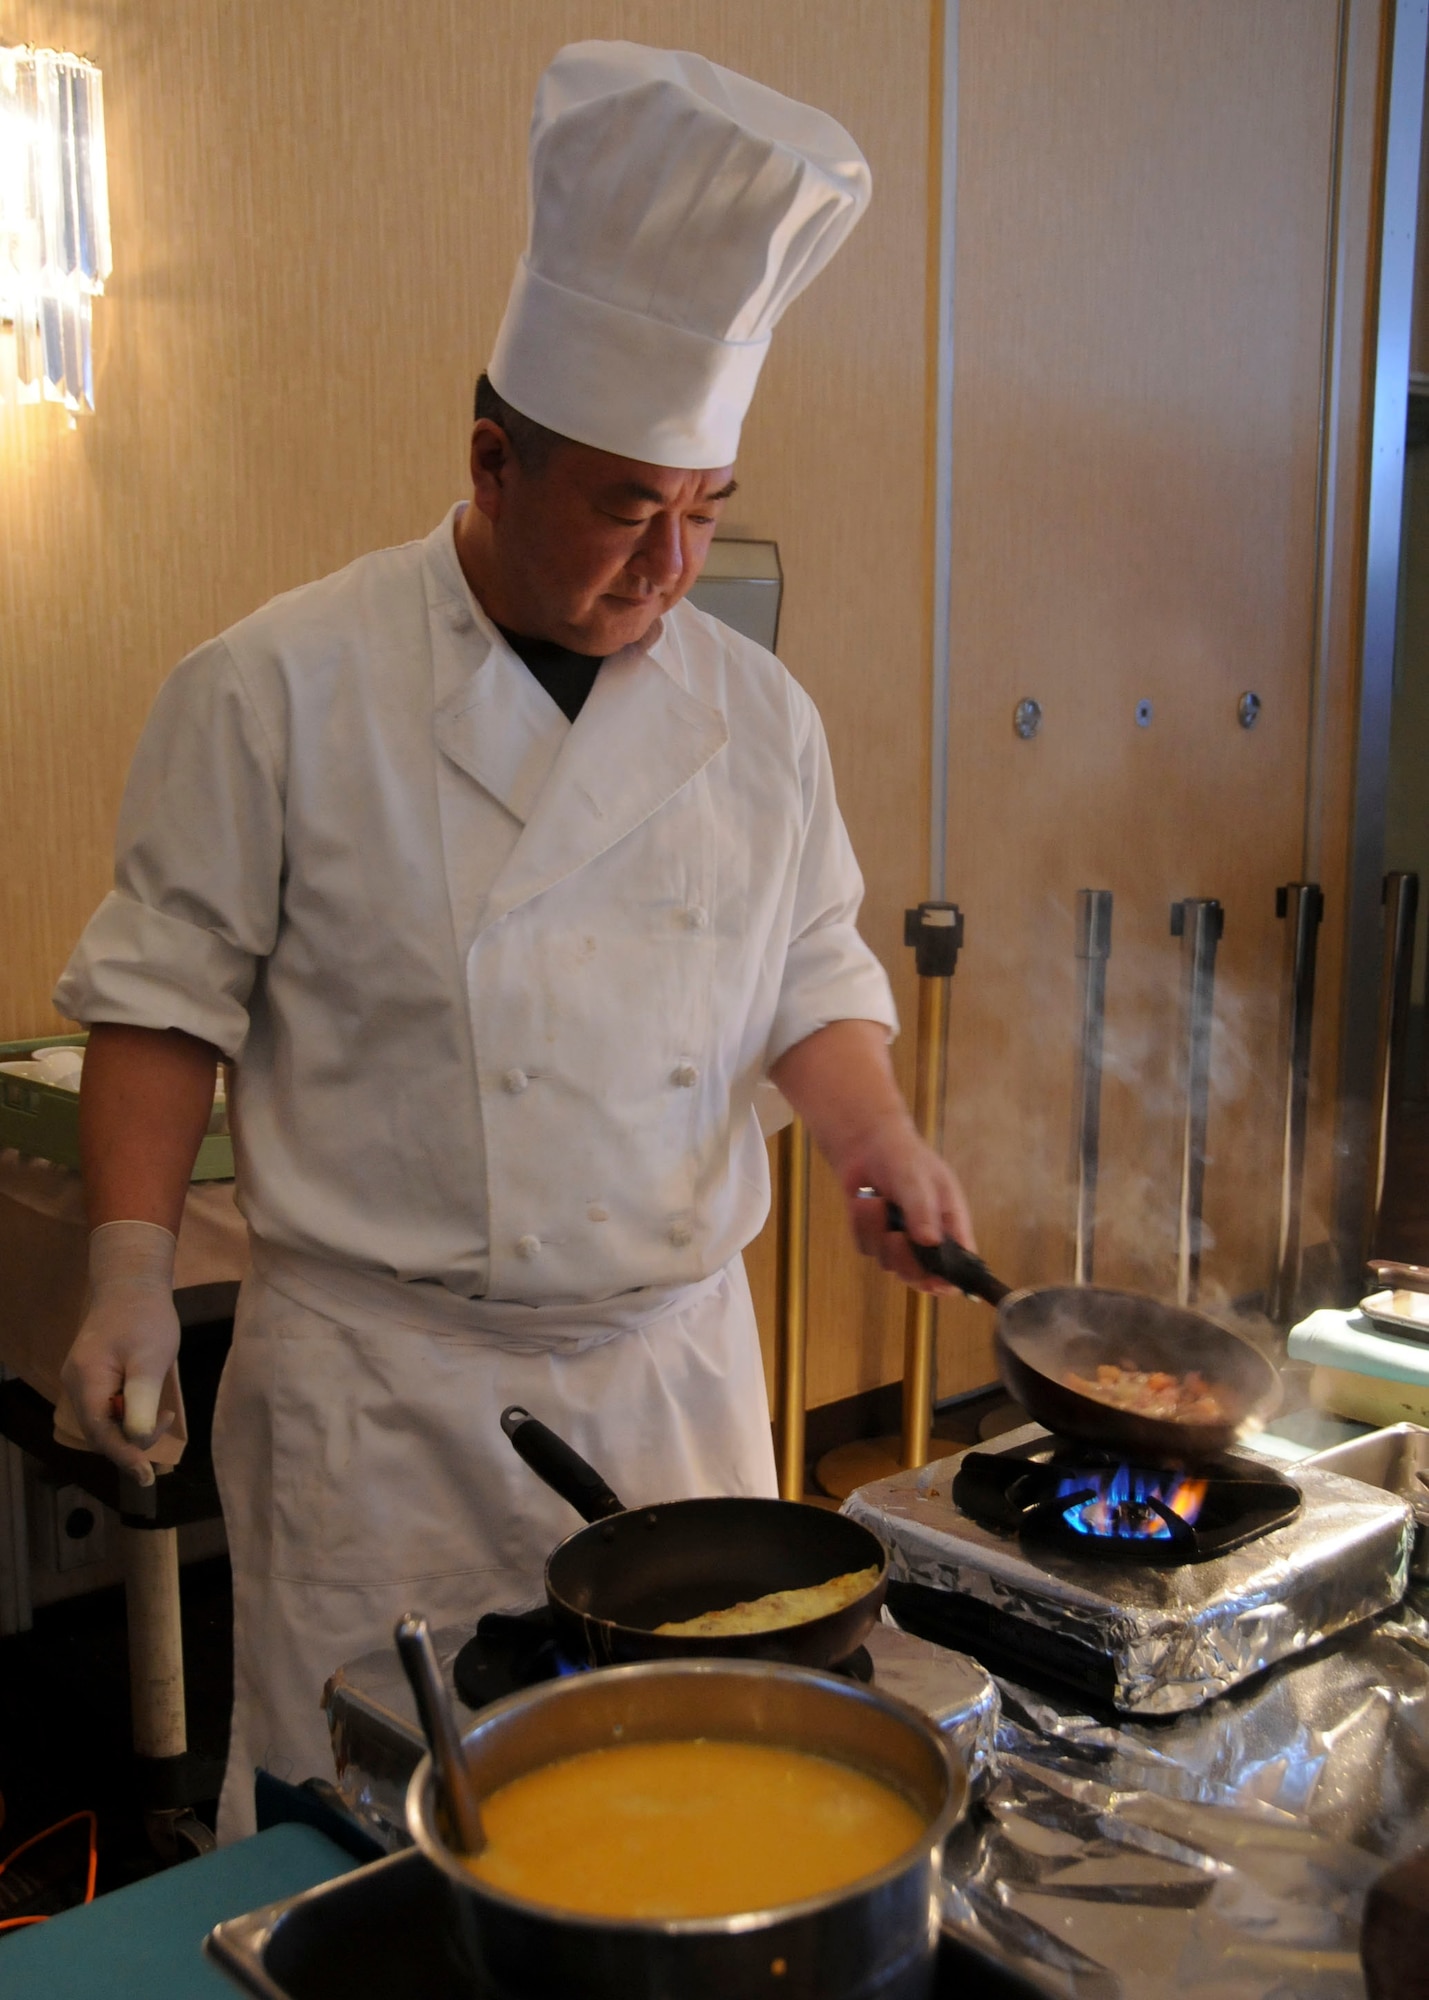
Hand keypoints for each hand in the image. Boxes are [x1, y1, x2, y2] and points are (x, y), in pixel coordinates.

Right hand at [59, 1221, 181, 1486]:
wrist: (132, 1283)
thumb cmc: (146, 1317)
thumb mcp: (151, 1358)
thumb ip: (142, 1398)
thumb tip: (137, 1438)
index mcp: (87, 1380)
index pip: (100, 1432)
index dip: (123, 1456)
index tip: (147, 1477)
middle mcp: (76, 1384)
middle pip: (99, 1431)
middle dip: (132, 1439)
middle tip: (167, 1420)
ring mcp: (80, 1382)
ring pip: (102, 1422)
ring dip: (131, 1427)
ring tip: (163, 1412)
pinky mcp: (90, 1379)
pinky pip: (105, 1409)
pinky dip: (126, 1416)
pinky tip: (149, 1406)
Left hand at [836, 1113, 975, 1293]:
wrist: (868, 1147)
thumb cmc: (905, 1159)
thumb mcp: (918, 1180)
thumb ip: (922, 1210)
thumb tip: (929, 1242)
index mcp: (951, 1229)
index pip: (959, 1269)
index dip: (950, 1282)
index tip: (935, 1282)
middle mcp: (928, 1243)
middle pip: (921, 1277)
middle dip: (904, 1258)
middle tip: (895, 1235)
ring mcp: (899, 1245)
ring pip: (889, 1263)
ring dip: (878, 1231)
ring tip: (876, 1200)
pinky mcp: (874, 1241)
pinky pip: (866, 1247)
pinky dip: (862, 1223)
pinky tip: (865, 1199)